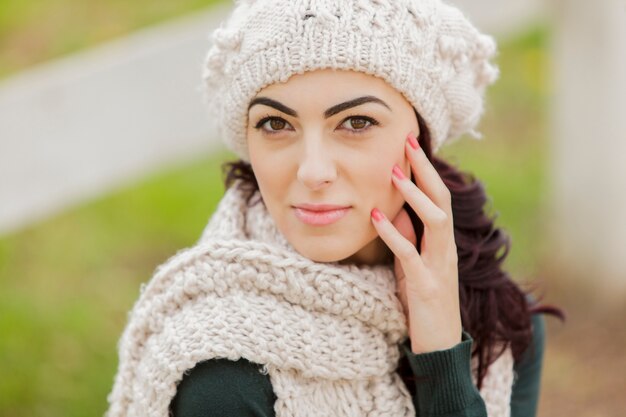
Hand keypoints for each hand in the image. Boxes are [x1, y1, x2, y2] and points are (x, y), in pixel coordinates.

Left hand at [370, 131, 461, 353]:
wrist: (439, 345)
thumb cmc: (424, 303)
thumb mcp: (413, 265)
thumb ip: (407, 238)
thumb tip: (393, 210)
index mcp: (442, 242)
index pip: (438, 197)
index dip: (426, 170)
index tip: (410, 143)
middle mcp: (446, 248)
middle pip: (442, 200)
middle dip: (425, 170)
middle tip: (408, 141)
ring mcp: (439, 266)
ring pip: (436, 221)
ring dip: (415, 196)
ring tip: (395, 173)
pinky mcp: (426, 286)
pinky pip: (411, 254)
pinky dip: (394, 234)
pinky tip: (377, 216)